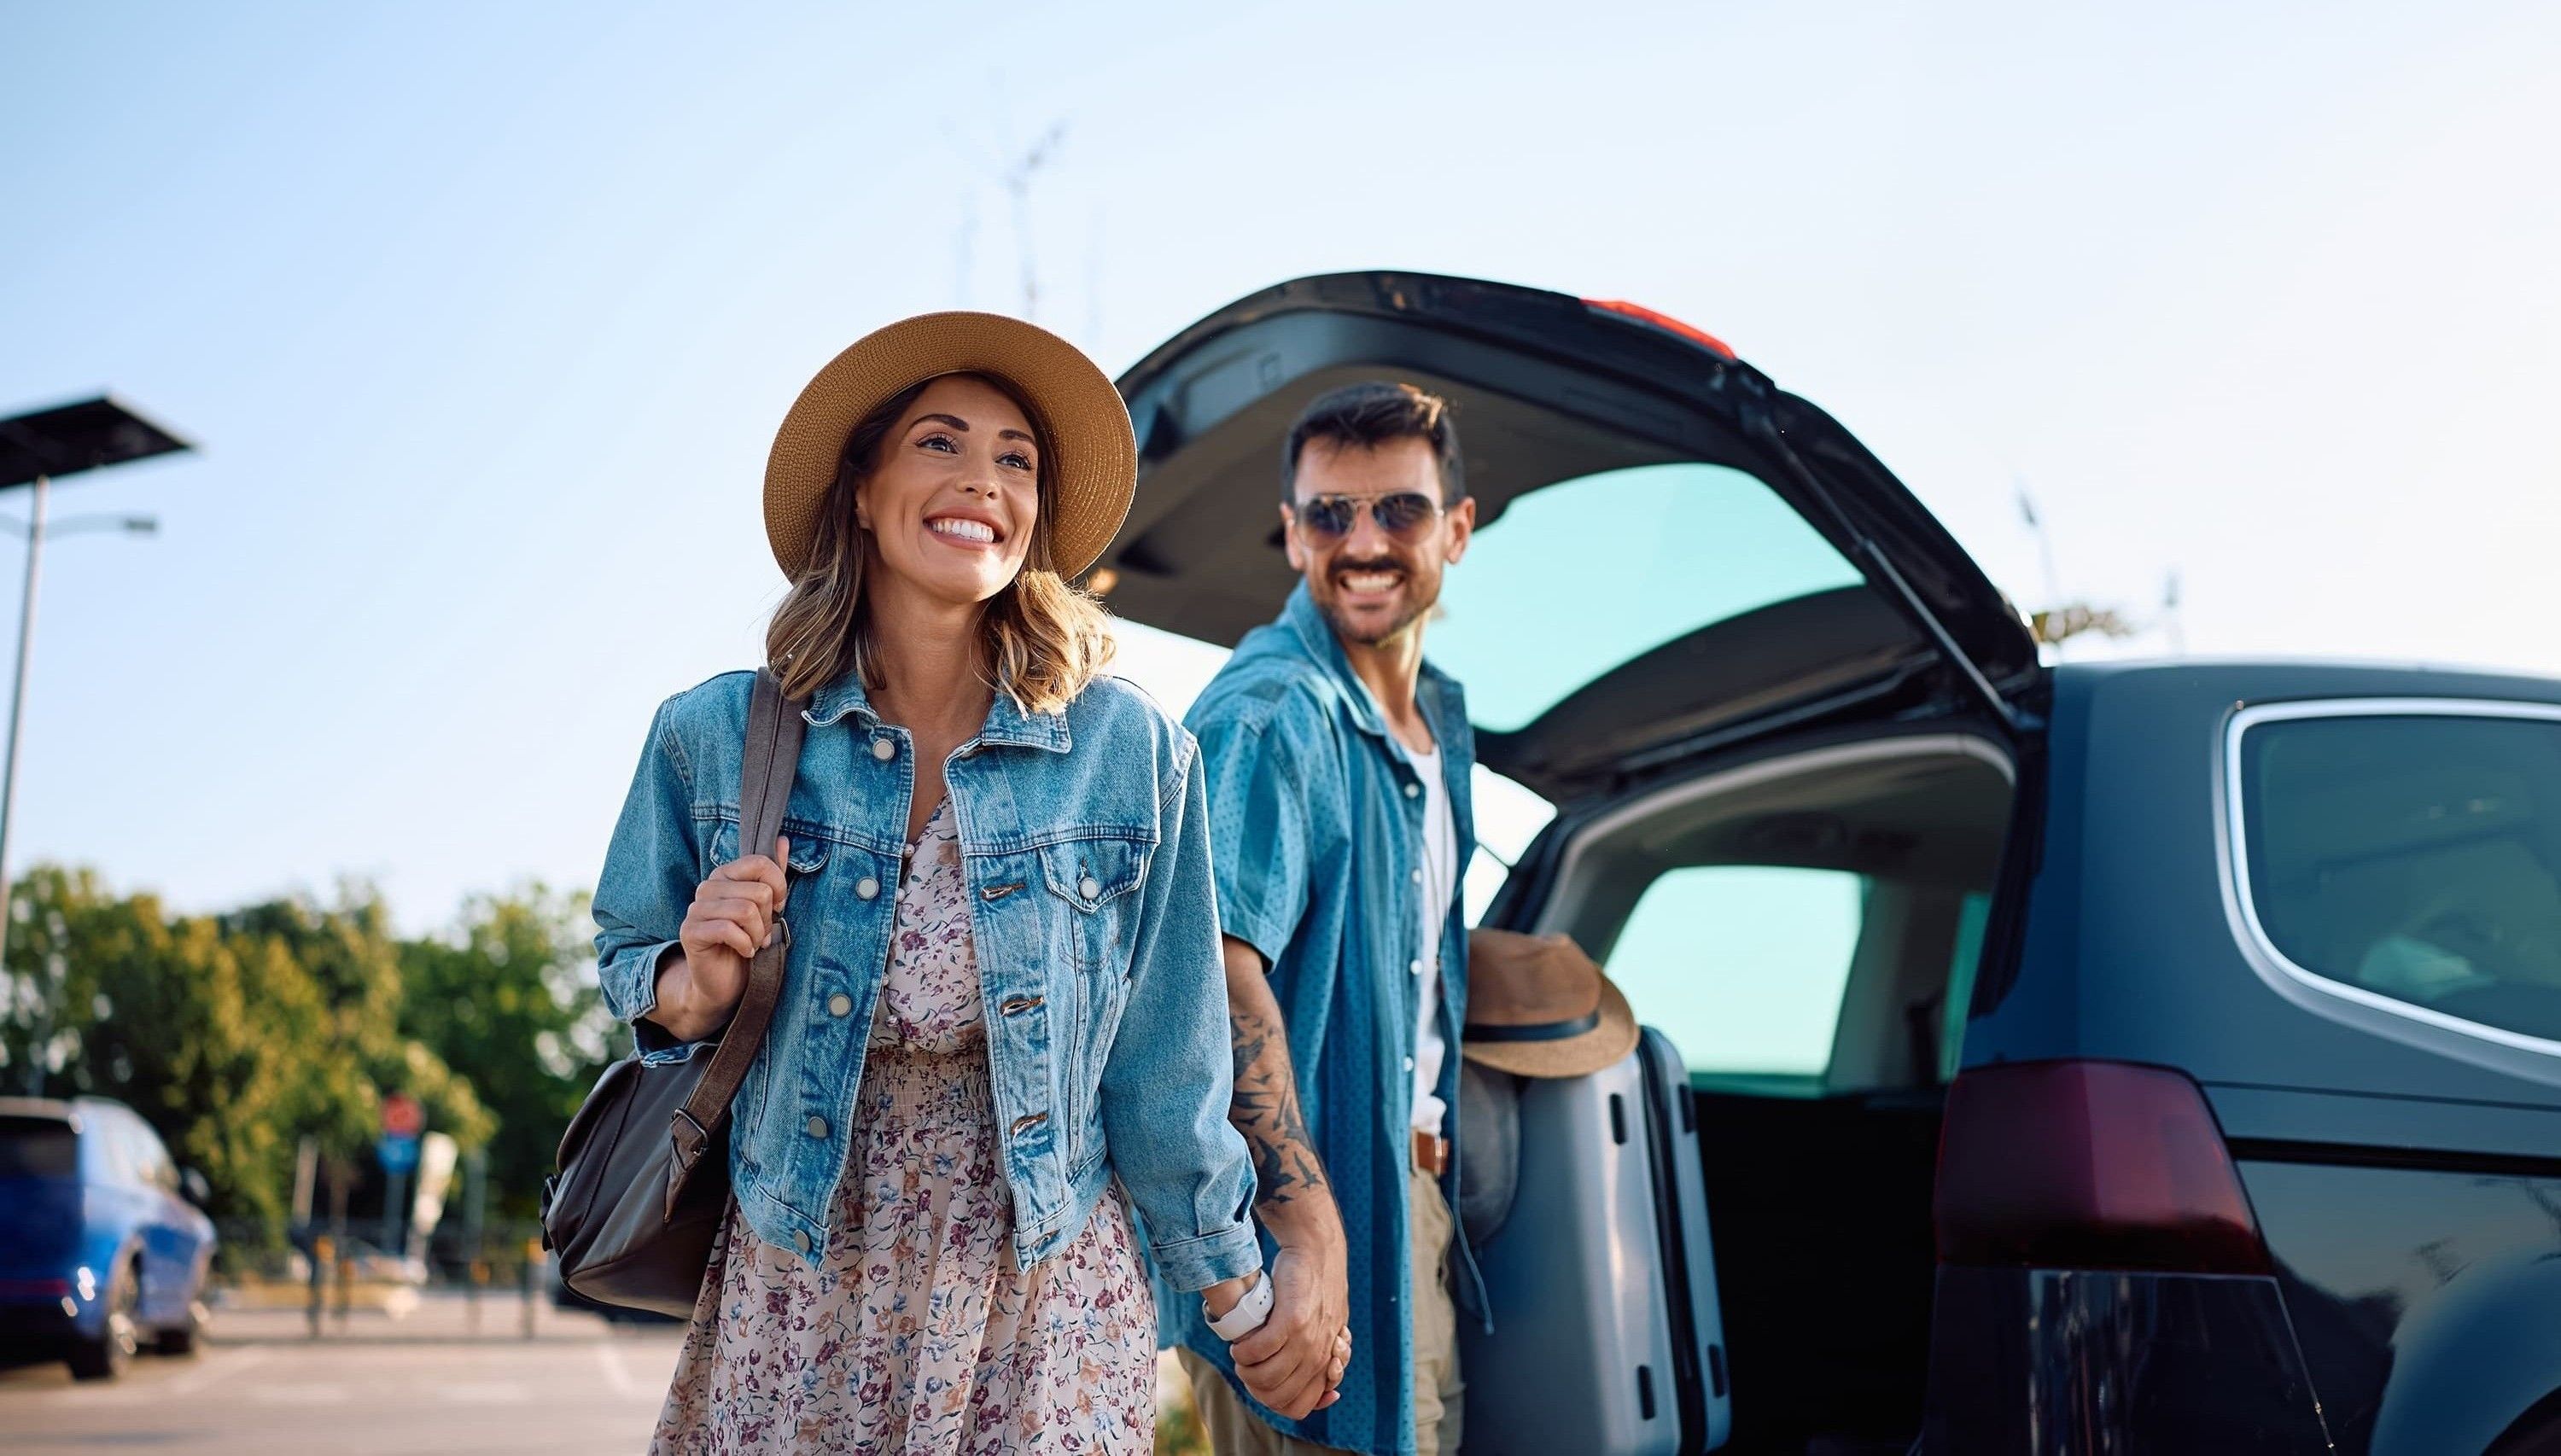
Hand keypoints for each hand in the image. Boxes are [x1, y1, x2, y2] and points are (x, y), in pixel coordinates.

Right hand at [653, 839, 787, 1040]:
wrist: (723, 983)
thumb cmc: (746, 942)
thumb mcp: (765, 908)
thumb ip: (773, 874)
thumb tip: (784, 840)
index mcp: (725, 876)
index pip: (760, 862)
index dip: (779, 887)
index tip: (776, 908)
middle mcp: (707, 887)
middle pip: (758, 891)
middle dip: (767, 918)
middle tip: (760, 933)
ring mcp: (695, 909)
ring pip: (745, 911)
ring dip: (757, 934)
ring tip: (753, 943)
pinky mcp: (690, 932)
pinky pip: (728, 929)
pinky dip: (745, 944)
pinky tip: (744, 952)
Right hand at [1230, 1239, 1351, 1417]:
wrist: (1319, 1253)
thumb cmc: (1317, 1293)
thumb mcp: (1329, 1331)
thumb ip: (1325, 1362)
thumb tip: (1330, 1394)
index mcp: (1326, 1363)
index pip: (1299, 1407)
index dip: (1272, 1402)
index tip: (1262, 1382)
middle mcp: (1318, 1356)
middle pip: (1276, 1397)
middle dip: (1253, 1387)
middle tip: (1247, 1366)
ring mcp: (1306, 1339)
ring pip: (1265, 1378)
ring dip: (1245, 1370)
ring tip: (1242, 1354)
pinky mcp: (1291, 1319)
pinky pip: (1259, 1350)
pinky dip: (1244, 1352)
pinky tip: (1241, 1342)